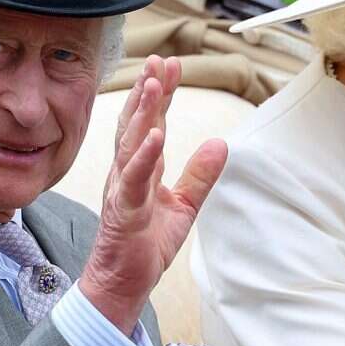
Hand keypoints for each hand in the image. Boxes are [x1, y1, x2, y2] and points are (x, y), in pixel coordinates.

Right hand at [79, 55, 227, 334]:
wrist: (124, 285)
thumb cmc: (145, 245)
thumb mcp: (184, 206)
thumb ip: (200, 174)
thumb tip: (222, 143)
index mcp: (141, 168)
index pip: (151, 123)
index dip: (161, 94)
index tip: (170, 65)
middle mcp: (127, 172)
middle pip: (137, 123)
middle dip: (148, 91)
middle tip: (159, 60)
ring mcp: (123, 189)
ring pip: (131, 144)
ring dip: (143, 113)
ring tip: (155, 85)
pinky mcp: (124, 211)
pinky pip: (134, 180)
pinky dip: (144, 157)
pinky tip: (155, 136)